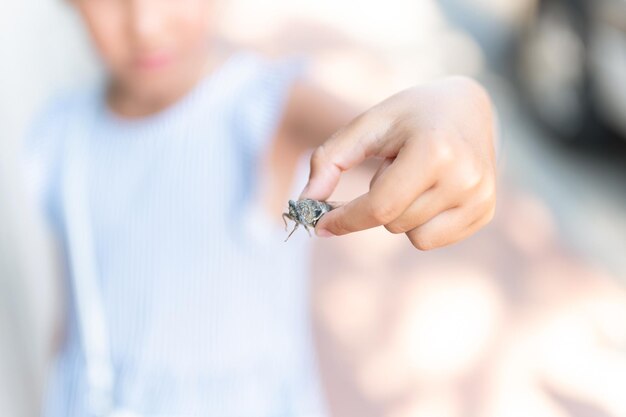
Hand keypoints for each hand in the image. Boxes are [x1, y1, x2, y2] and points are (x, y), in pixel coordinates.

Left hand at [299, 76, 496, 249]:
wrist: (467, 106)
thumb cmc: (411, 114)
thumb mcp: (368, 125)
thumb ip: (329, 161)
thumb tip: (305, 205)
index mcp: (435, 150)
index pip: (379, 207)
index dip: (344, 220)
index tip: (319, 225)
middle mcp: (465, 178)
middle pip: (392, 222)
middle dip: (378, 202)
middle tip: (394, 165)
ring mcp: (481, 197)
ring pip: (412, 236)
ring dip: (400, 212)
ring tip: (416, 175)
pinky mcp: (486, 212)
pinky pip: (432, 240)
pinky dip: (419, 222)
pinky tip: (430, 190)